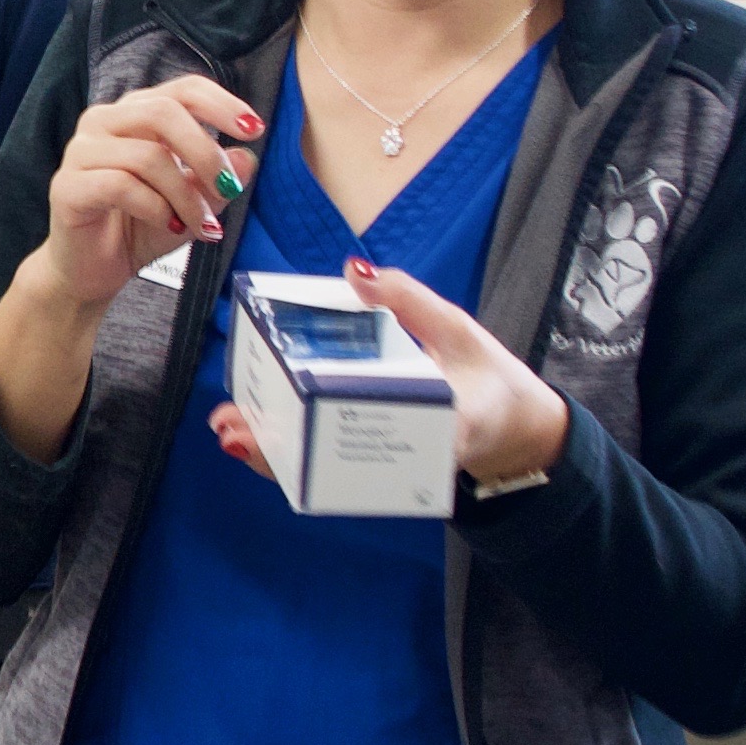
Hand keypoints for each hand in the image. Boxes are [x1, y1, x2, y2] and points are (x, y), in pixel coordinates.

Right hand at [17, 76, 262, 319]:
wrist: (93, 272)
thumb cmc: (139, 227)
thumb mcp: (192, 204)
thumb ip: (216, 180)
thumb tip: (246, 157)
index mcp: (135, 113)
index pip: (182, 90)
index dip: (221, 104)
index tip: (255, 129)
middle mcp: (104, 122)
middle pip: (164, 112)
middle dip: (206, 152)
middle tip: (229, 188)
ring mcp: (81, 151)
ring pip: (148, 155)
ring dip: (185, 195)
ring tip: (201, 225)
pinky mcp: (68, 186)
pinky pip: (121, 186)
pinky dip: (156, 208)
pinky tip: (169, 227)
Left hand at [206, 257, 571, 491]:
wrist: (514, 433)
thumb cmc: (489, 380)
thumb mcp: (459, 329)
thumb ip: (409, 300)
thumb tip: (353, 273)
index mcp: (446, 422)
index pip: (388, 425)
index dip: (334, 419)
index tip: (296, 405)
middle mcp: (411, 456)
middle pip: (333, 459)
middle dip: (281, 449)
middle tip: (232, 427)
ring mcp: (391, 468)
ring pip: (322, 471)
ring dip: (275, 455)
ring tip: (230, 430)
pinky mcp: (379, 468)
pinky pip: (328, 466)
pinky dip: (290, 452)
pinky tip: (254, 433)